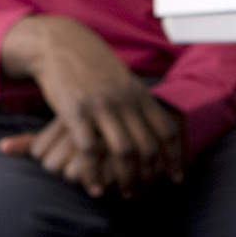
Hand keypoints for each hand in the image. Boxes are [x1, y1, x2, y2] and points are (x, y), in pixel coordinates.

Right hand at [0, 15, 183, 196]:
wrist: (60, 43)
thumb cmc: (91, 65)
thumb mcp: (121, 78)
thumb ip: (137, 100)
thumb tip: (154, 121)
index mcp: (138, 92)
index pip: (166, 129)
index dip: (174, 157)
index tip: (175, 177)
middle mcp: (124, 100)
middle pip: (147, 146)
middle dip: (149, 176)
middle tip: (144, 191)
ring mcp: (101, 106)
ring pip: (123, 152)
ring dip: (126, 179)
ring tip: (124, 193)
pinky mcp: (75, 112)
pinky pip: (88, 151)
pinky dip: (93, 174)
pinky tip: (94, 188)